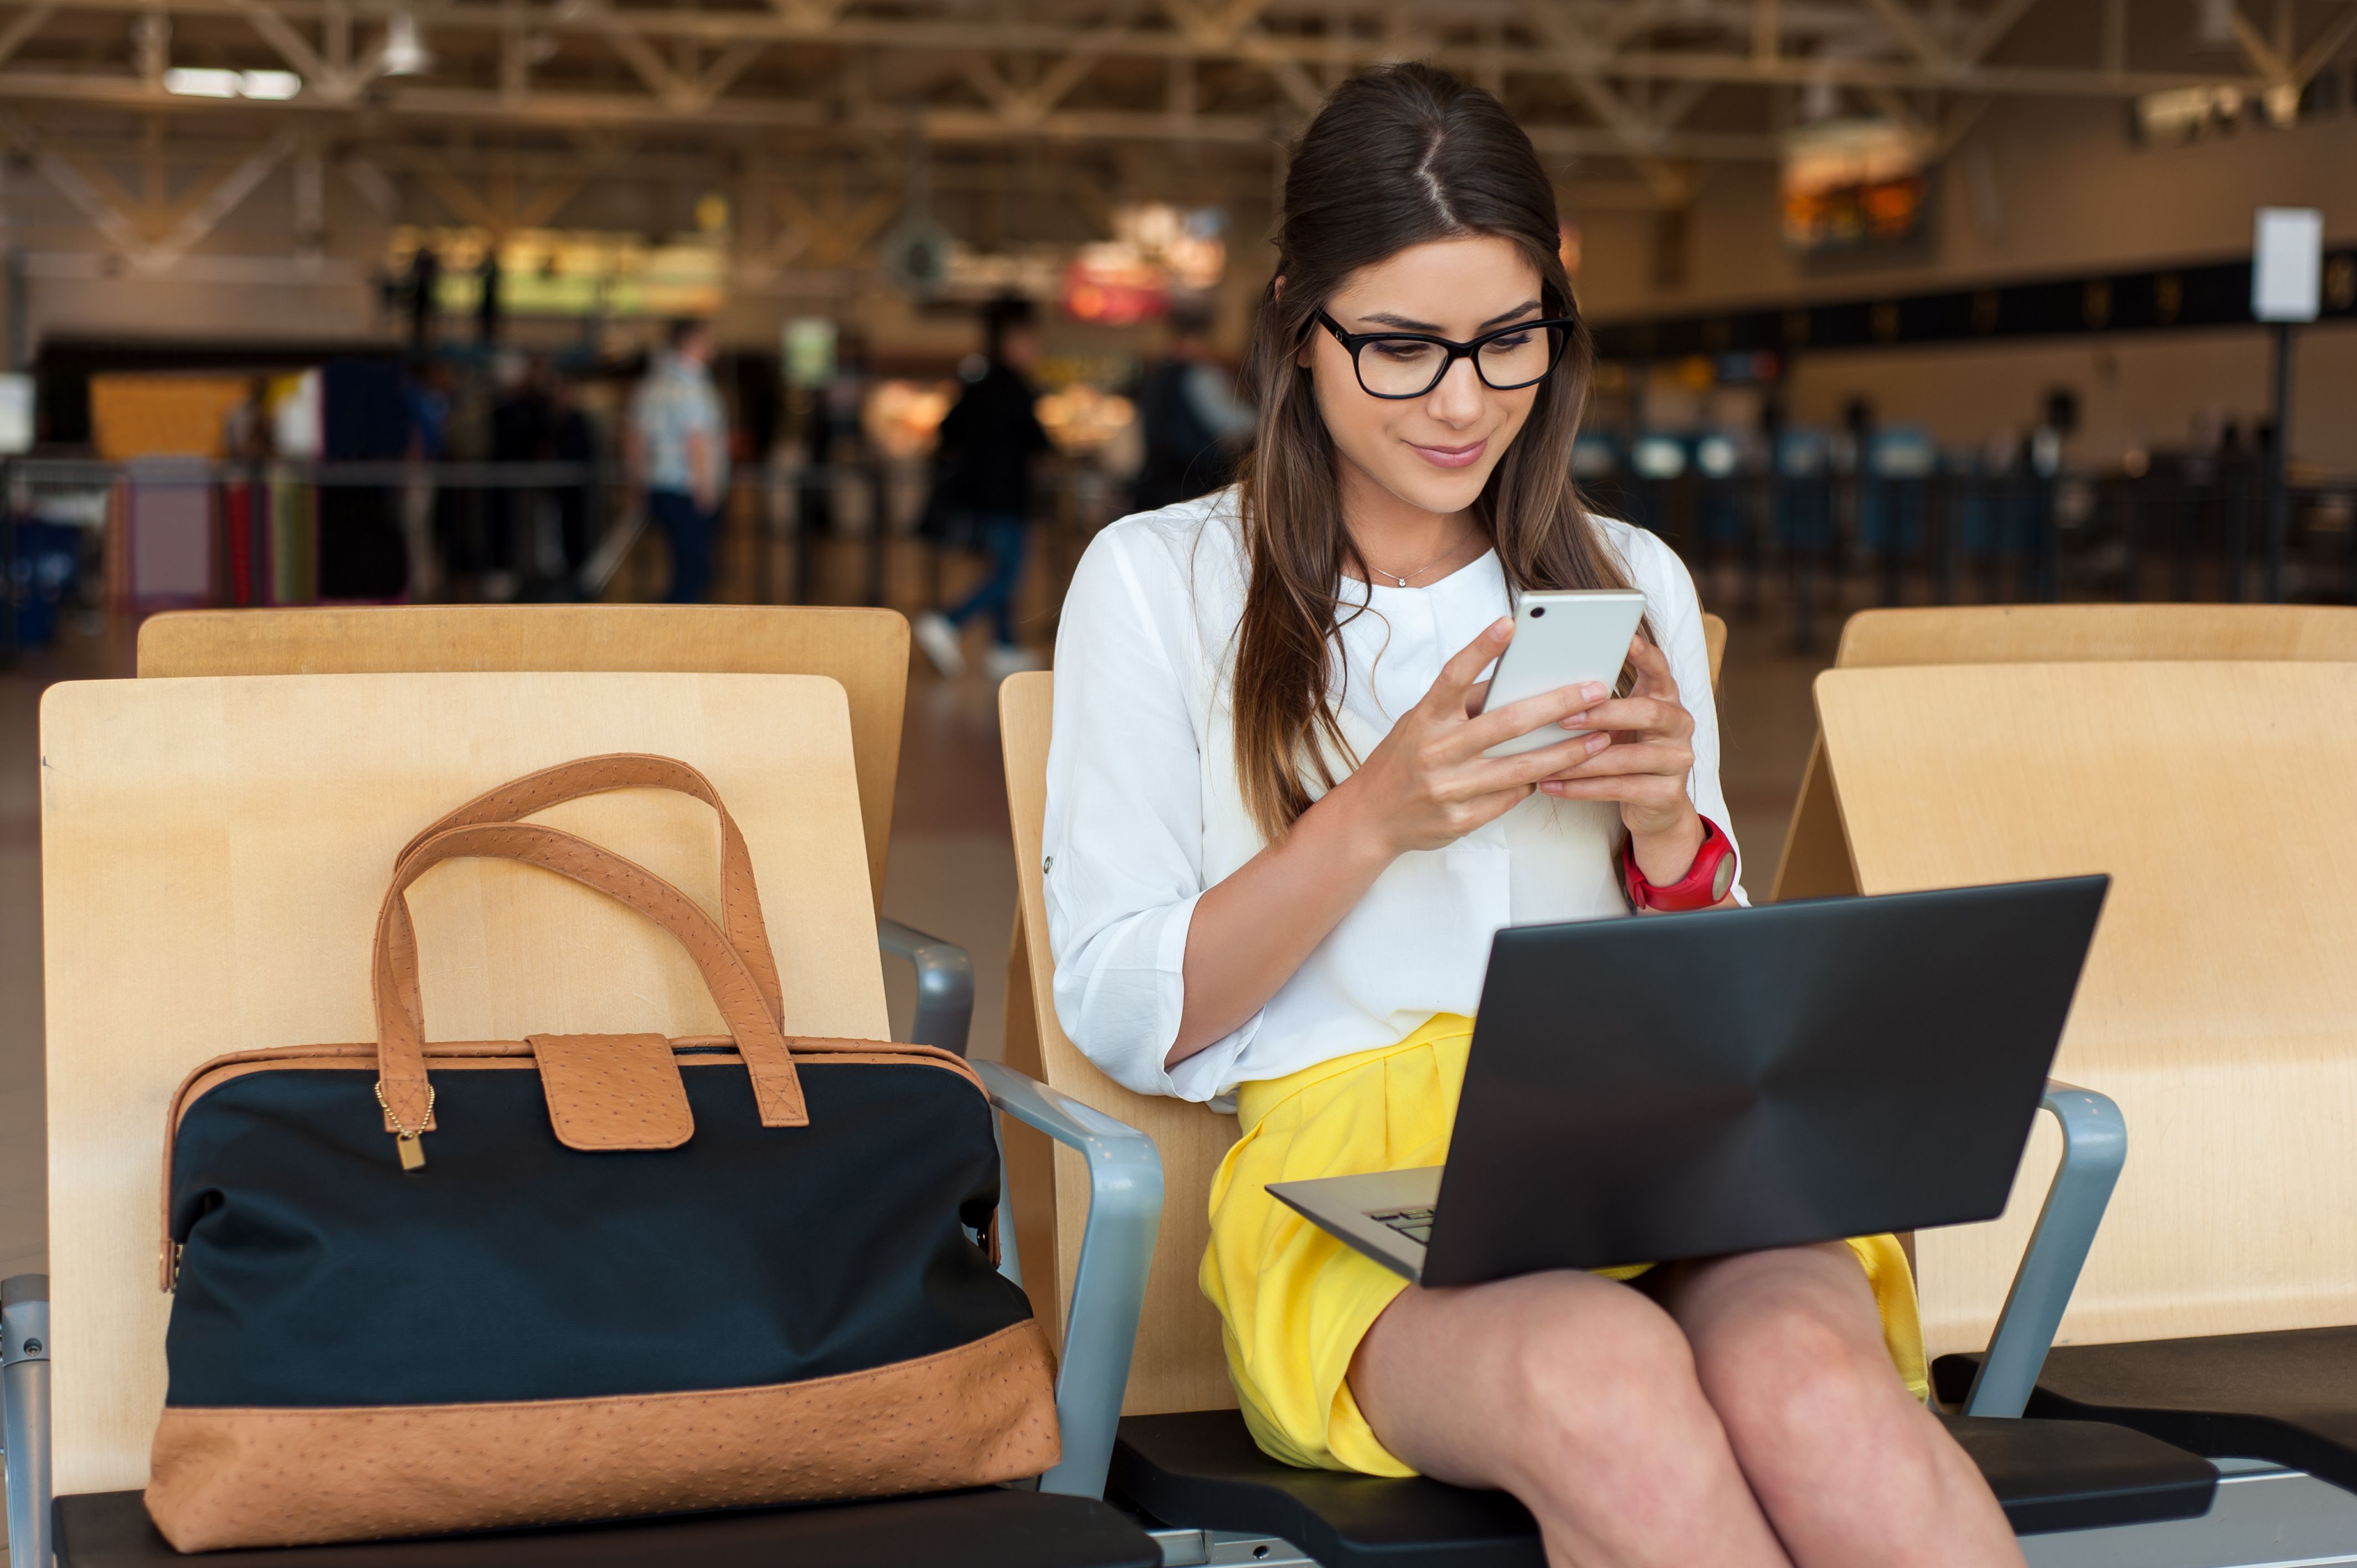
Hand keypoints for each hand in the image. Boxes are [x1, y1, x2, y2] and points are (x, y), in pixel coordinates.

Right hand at [1328, 618, 1617, 857]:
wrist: (1370, 818)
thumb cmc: (1404, 760)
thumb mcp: (1421, 724)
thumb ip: (1463, 704)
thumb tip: (1516, 679)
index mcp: (1424, 718)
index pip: (1454, 676)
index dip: (1481, 648)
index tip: (1511, 622)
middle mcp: (1435, 751)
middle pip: (1506, 723)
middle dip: (1558, 704)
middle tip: (1598, 690)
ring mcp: (1449, 787)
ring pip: (1521, 768)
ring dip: (1567, 751)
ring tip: (1602, 738)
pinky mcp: (1462, 818)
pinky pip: (1512, 796)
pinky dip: (1536, 782)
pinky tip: (1560, 771)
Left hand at [1536, 633, 1702, 880]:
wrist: (1653, 806)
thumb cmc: (1624, 753)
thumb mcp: (1615, 725)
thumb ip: (1596, 704)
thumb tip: (1544, 688)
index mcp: (1665, 699)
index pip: (1659, 669)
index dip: (1645, 654)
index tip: (1625, 638)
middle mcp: (1679, 725)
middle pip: (1647, 712)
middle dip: (1602, 715)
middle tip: (1563, 718)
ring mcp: (1678, 760)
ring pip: (1628, 758)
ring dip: (1582, 761)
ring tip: (1545, 763)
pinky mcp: (1668, 794)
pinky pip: (1620, 789)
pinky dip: (1581, 789)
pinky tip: (1551, 786)